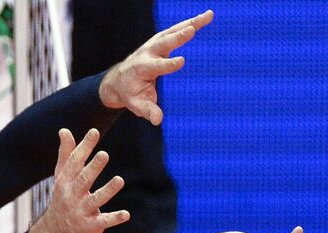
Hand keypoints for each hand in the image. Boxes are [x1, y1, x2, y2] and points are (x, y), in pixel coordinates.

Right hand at [27, 127, 129, 232]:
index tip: (94, 132)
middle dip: (93, 167)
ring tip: (119, 180)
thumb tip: (64, 130)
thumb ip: (66, 155)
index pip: (75, 162)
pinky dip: (114, 218)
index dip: (85, 147)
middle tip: (104, 154)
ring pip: (95, 200)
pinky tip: (126, 214)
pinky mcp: (91, 226)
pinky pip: (104, 221)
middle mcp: (73, 195)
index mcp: (66, 182)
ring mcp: (82, 211)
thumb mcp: (61, 178)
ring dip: (108, 190)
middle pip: (84, 180)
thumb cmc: (62, 200)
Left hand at [98, 10, 212, 124]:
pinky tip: (205, 17)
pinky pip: (176, 29)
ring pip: (173, 31)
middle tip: (192, 29)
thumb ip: (148, 111)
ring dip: (191, 23)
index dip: (168, 64)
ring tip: (208, 16)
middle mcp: (149, 53)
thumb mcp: (137, 104)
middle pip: (165, 43)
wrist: (120, 80)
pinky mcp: (161, 40)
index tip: (181, 61)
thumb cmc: (131, 93)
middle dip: (178, 37)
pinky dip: (191, 22)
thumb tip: (157, 120)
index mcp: (143, 69)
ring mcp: (155, 44)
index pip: (157, 66)